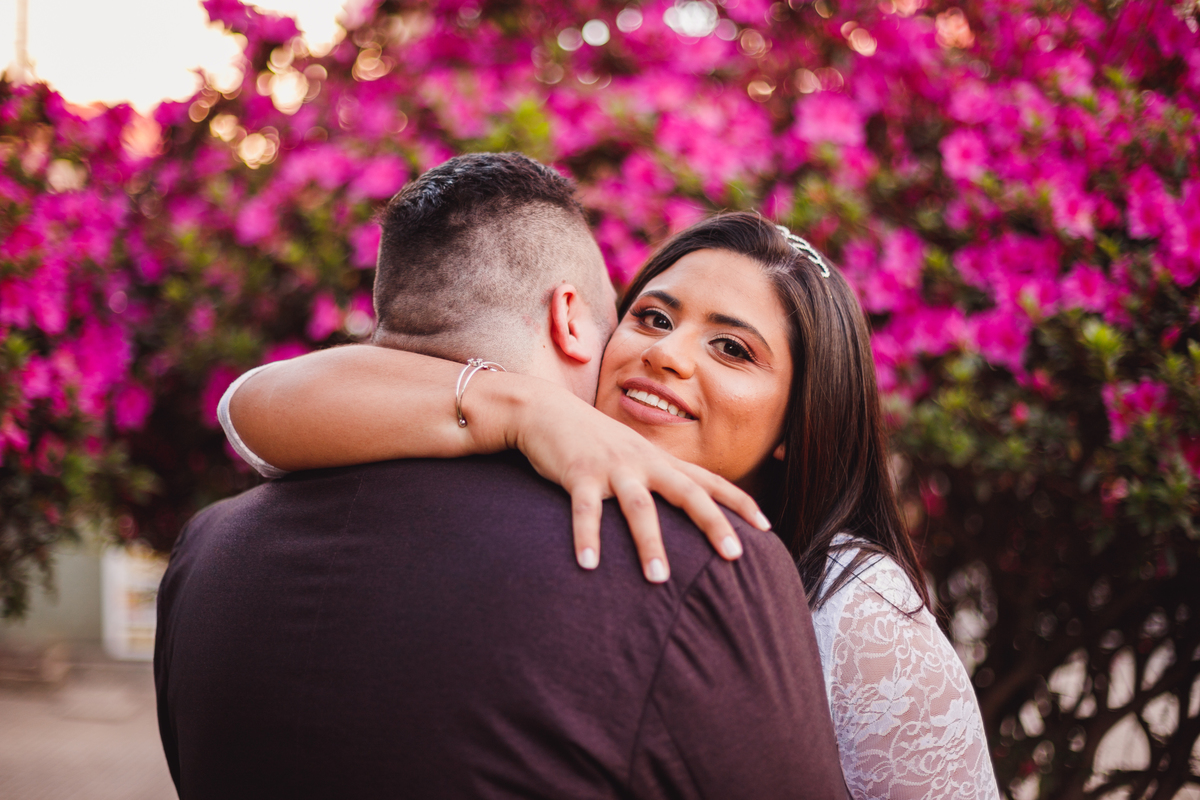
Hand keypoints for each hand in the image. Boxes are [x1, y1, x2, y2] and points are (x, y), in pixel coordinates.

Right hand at [510, 385, 770, 582]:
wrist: (546, 411)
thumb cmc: (595, 442)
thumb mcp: (634, 457)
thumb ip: (659, 480)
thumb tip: (687, 513)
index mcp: (660, 461)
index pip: (709, 481)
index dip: (739, 503)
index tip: (766, 528)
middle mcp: (643, 462)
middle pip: (687, 493)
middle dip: (712, 524)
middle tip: (734, 557)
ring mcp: (612, 467)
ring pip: (638, 507)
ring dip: (649, 543)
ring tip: (659, 579)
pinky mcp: (578, 473)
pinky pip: (584, 510)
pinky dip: (587, 537)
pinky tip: (588, 565)